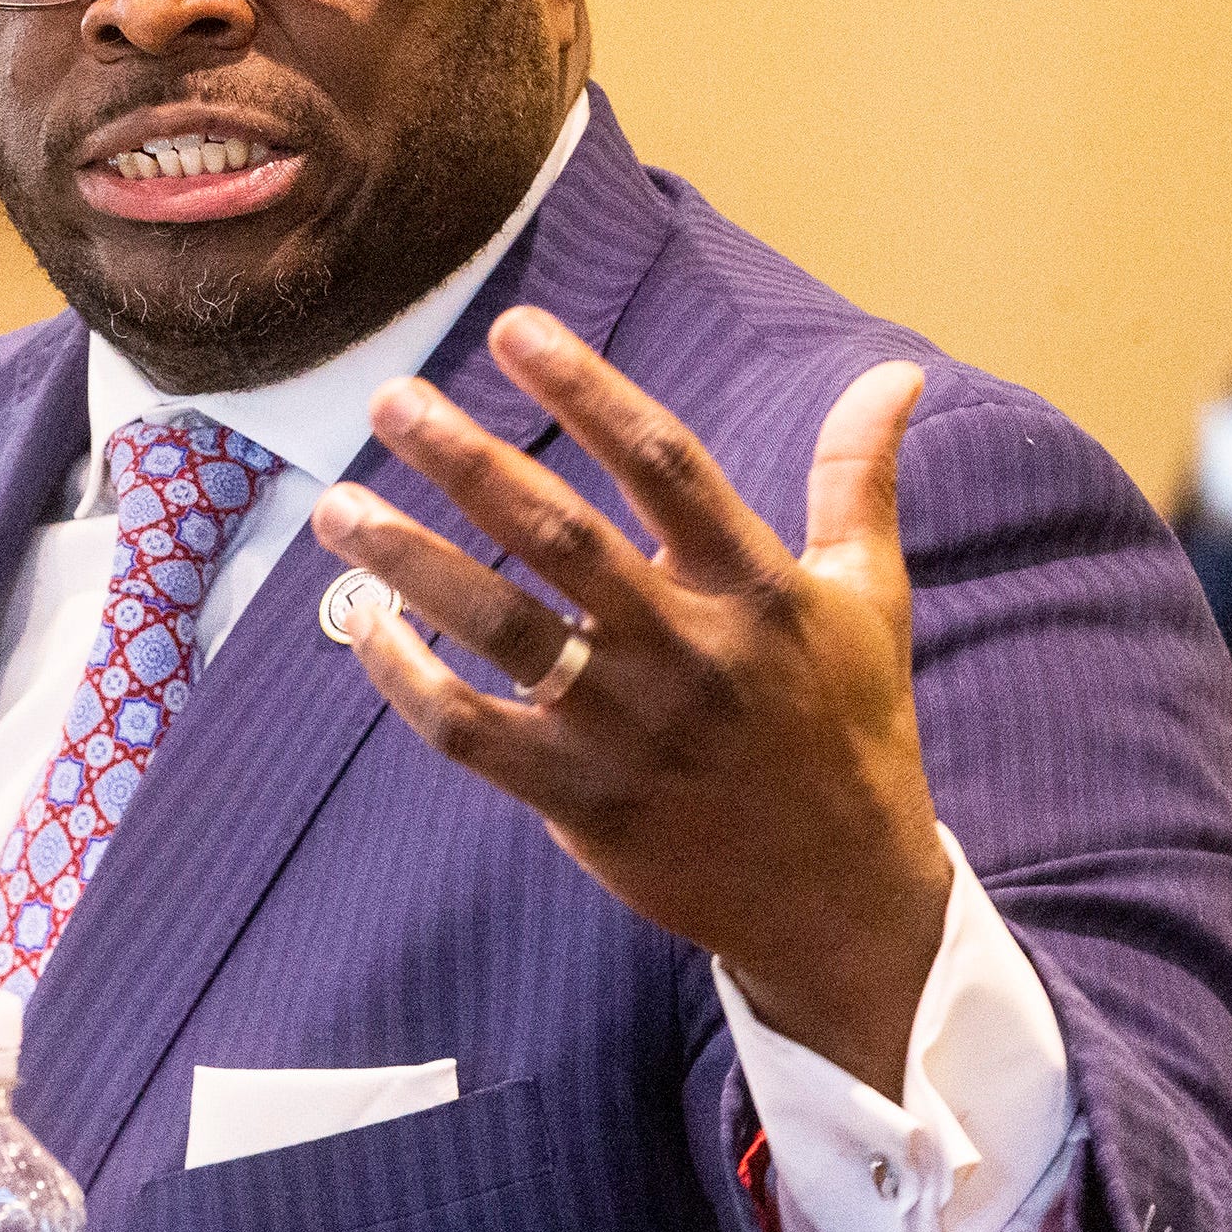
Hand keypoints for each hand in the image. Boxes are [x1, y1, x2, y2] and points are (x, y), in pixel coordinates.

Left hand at [308, 307, 952, 1096]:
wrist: (843, 903)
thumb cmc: (852, 732)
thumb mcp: (872, 598)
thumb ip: (859, 480)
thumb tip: (894, 372)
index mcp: (753, 587)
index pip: (663, 462)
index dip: (587, 390)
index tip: (515, 328)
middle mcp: (684, 650)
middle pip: (558, 536)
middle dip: (466, 460)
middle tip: (391, 400)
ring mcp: (626, 729)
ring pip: (497, 627)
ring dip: (408, 561)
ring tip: (337, 507)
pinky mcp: (581, 801)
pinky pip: (470, 732)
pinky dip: (407, 679)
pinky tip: (363, 622)